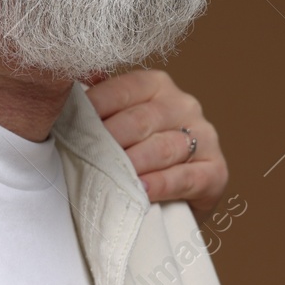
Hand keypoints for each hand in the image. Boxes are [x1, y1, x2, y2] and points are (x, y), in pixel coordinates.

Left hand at [84, 68, 226, 221]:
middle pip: (142, 119)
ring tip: (110, 174)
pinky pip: (185, 177)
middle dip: (109, 138)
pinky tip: (140, 191)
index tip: (68, 122)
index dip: (95, 106)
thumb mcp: (117, 124)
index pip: (124, 88)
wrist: (172, 199)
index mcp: (157, 85)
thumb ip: (97, 104)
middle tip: (83, 154)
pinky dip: (160, 185)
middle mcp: (184, 105)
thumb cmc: (135, 154)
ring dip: (133, 163)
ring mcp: (204, 137)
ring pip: (164, 147)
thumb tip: (69, 89)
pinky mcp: (216, 172)